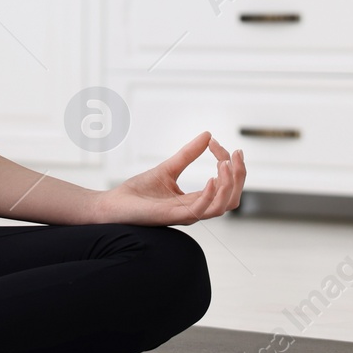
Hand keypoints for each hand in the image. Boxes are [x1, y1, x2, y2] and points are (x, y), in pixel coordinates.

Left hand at [92, 131, 244, 225]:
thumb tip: (208, 135)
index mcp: (195, 200)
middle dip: (239, 175)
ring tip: (225, 163)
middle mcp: (195, 209)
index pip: (224, 185)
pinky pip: (200, 210)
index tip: (216, 143)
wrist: (113, 205)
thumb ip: (187, 155)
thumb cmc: (139, 192)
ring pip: (222, 206)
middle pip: (231, 198)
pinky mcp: (172, 217)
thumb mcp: (168, 168)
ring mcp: (185, 214)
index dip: (227, 163)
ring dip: (228, 184)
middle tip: (236, 153)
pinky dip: (209, 195)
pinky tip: (211, 178)